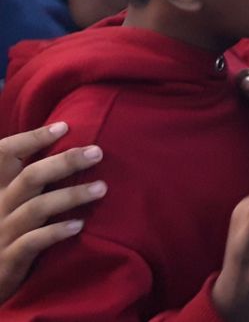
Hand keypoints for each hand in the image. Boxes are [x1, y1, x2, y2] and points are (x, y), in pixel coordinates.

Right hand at [0, 123, 105, 302]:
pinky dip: (55, 232)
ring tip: (101, 188)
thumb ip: (30, 180)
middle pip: (30, 177)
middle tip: (98, 152)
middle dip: (65, 162)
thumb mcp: (10, 201)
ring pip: (36, 208)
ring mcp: (3, 232)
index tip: (65, 126)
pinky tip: (79, 226)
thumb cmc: (5, 232)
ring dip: (70, 196)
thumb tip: (74, 152)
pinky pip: (32, 243)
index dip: (31, 138)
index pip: (4, 154)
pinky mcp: (9, 259)